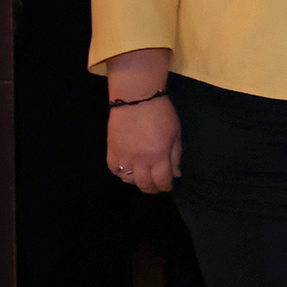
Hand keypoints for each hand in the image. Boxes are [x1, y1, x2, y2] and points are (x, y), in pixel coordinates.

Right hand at [103, 47, 180, 192]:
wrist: (136, 98)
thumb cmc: (161, 113)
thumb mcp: (175, 134)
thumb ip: (176, 156)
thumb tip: (176, 174)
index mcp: (158, 155)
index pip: (162, 181)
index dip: (166, 186)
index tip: (168, 186)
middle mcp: (140, 159)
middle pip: (144, 184)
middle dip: (152, 189)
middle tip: (156, 187)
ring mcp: (123, 156)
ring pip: (127, 180)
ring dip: (136, 182)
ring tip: (143, 177)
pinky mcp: (111, 150)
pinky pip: (114, 170)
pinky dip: (121, 173)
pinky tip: (128, 170)